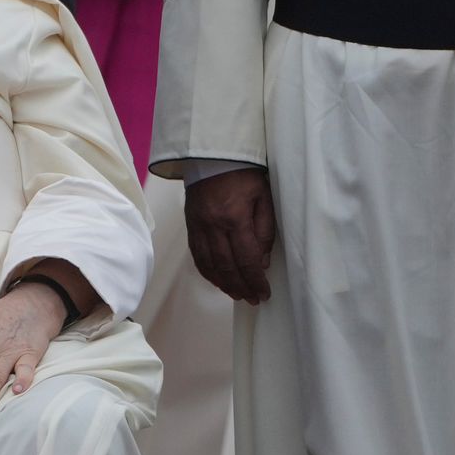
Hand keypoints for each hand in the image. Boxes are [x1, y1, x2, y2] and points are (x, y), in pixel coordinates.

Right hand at [184, 165, 277, 304]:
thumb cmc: (244, 174)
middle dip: (241, 287)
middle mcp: (213, 226)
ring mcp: (198, 227)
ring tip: (236, 294)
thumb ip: (264, 230)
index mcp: (235, 218)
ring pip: (209, 265)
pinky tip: (217, 280)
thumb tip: (261, 263)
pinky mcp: (190, 226)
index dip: (255, 280)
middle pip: (227, 267)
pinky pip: (196, 256)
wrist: (212, 154)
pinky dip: (207, 272)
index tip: (263, 293)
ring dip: (223, 284)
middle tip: (252, 299)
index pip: (247, 259)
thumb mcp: (263, 197)